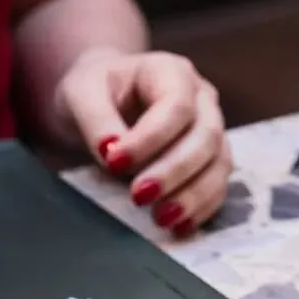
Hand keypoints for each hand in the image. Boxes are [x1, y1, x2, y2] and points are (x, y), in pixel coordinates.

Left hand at [55, 49, 231, 235]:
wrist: (105, 98)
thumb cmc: (95, 90)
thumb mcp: (80, 92)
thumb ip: (94, 118)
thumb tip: (111, 152)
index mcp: (172, 72)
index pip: (176, 105)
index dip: (151, 138)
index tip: (114, 162)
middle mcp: (202, 98)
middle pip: (206, 135)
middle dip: (174, 170)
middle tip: (139, 196)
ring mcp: (212, 128)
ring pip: (219, 162)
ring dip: (194, 194)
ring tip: (161, 218)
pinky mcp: (211, 158)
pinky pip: (219, 184)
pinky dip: (203, 207)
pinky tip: (180, 226)